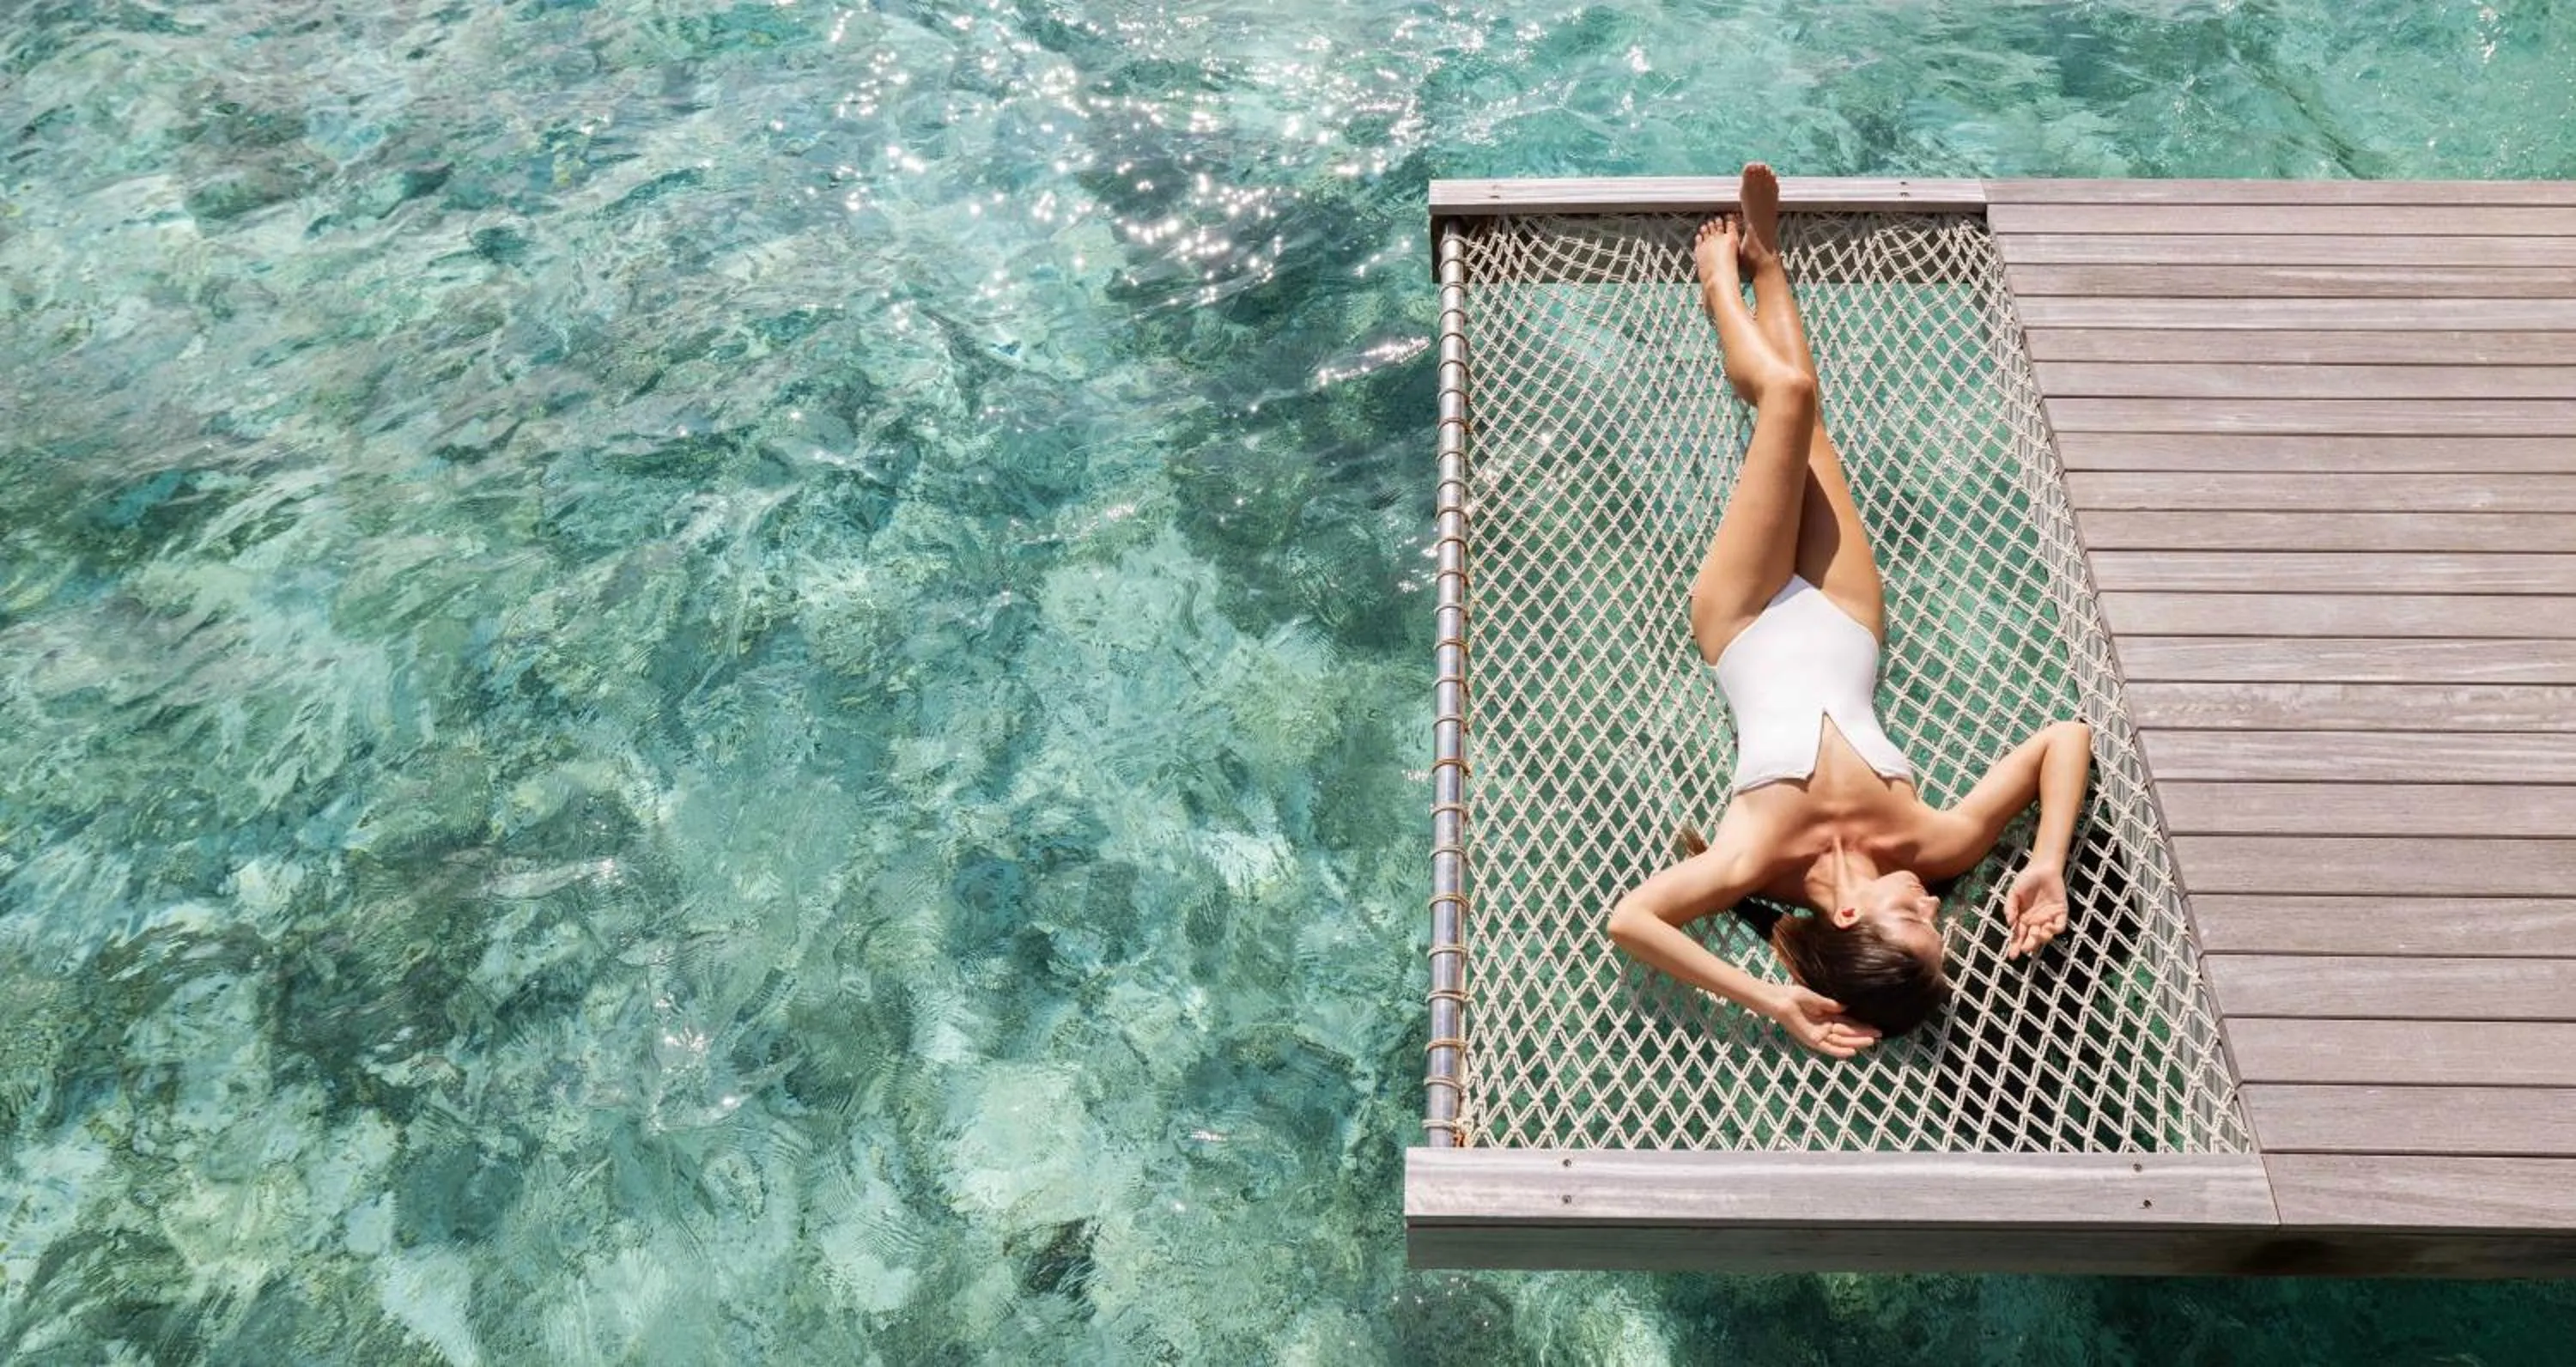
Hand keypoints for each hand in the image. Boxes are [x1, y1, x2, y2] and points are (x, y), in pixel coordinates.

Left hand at [1761, 985, 1881, 1058]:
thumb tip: (1846, 1007)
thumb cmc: (1794, 996)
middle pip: (1848, 1032)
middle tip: (1879, 1035)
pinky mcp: (1811, 1040)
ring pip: (1841, 1040)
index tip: (1876, 1027)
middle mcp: (1825, 1027)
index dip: (1862, 1025)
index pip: (1849, 1022)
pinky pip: (1828, 1048)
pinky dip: (1839, 1051)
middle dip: (1863, 1034)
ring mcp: (1819, 1034)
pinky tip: (1852, 1052)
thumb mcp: (1815, 998)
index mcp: (1828, 1015)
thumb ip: (1830, 1004)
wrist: (1779, 1000)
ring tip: (1871, 1042)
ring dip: (1856, 1042)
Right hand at [2004, 858, 2068, 958]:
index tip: (2012, 956)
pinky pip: (2060, 926)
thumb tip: (2009, 923)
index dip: (2015, 946)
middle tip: (2026, 948)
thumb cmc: (2026, 880)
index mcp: (2023, 918)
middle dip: (2029, 946)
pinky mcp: (2061, 913)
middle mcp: (2035, 921)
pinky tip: (2048, 926)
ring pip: (2046, 935)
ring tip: (2037, 934)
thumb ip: (2010, 907)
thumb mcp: (2013, 893)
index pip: (2018, 936)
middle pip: (2032, 939)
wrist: (2042, 868)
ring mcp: (2048, 918)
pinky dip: (2055, 929)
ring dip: (2042, 938)